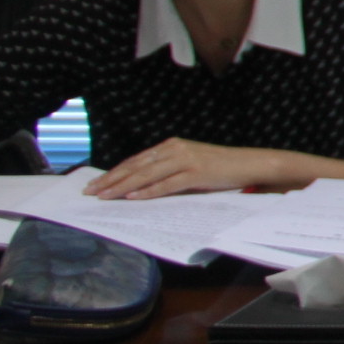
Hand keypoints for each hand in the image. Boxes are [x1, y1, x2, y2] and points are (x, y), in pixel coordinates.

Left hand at [87, 140, 291, 197]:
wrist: (252, 164)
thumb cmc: (222, 168)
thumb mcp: (190, 165)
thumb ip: (168, 171)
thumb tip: (140, 187)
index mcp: (172, 146)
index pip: (136, 160)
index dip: (114, 172)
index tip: (96, 184)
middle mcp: (175, 149)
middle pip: (136, 166)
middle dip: (111, 180)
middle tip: (91, 192)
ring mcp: (186, 160)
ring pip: (146, 174)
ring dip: (123, 186)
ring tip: (104, 196)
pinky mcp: (197, 172)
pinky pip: (167, 184)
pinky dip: (148, 191)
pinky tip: (133, 198)